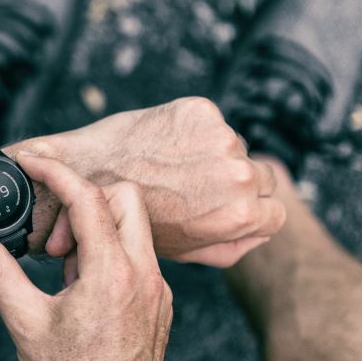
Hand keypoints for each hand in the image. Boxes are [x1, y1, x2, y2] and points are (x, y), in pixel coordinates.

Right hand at [0, 153, 171, 360]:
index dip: (55, 171)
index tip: (31, 161)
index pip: (88, 197)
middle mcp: (144, 275)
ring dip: (97, 231)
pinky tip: (82, 289)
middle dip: (86, 202)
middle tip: (55, 241)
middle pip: (125, 198)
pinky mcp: (159, 302)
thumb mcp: (26, 322)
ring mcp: (157, 289)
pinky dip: (109, 255)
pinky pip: (139, 256)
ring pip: (134, 227)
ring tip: (65, 272)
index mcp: (112, 274)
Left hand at [32, 97, 284, 266]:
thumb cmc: (134, 218)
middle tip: (194, 186)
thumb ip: (234, 246)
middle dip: (234, 182)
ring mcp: (220, 137)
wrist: (86, 174)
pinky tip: (162, 145)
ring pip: (234, 146)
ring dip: (211, 154)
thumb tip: (263, 231)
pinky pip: (211, 122)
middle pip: (261, 176)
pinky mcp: (199, 110)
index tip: (224, 205)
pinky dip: (192, 130)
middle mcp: (238, 173)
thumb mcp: (188, 250)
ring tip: (171, 166)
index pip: (275, 211)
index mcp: (240, 214)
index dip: (250, 211)